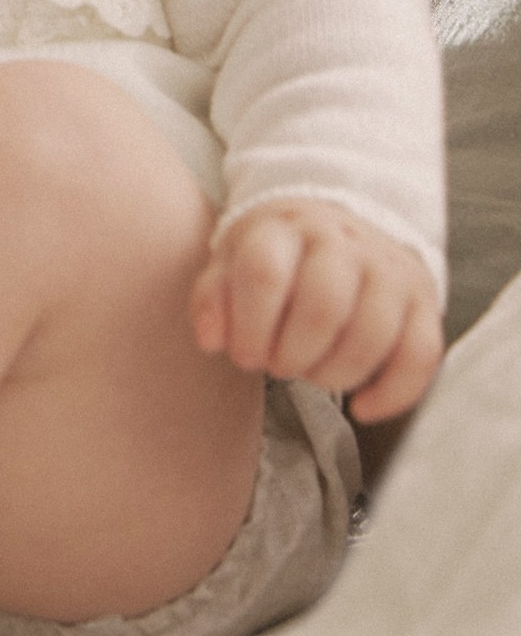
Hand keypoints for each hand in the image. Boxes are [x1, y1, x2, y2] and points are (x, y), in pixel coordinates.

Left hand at [189, 198, 442, 422]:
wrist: (338, 227)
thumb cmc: (276, 258)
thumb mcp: (231, 262)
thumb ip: (213, 298)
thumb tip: (212, 339)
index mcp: (285, 228)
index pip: (264, 273)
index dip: (248, 328)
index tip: (244, 354)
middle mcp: (343, 241)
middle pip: (323, 308)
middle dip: (292, 356)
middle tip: (278, 366)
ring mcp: (389, 269)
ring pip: (372, 334)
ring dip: (334, 376)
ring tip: (312, 374)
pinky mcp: (423, 300)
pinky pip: (421, 355)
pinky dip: (392, 394)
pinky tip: (362, 408)